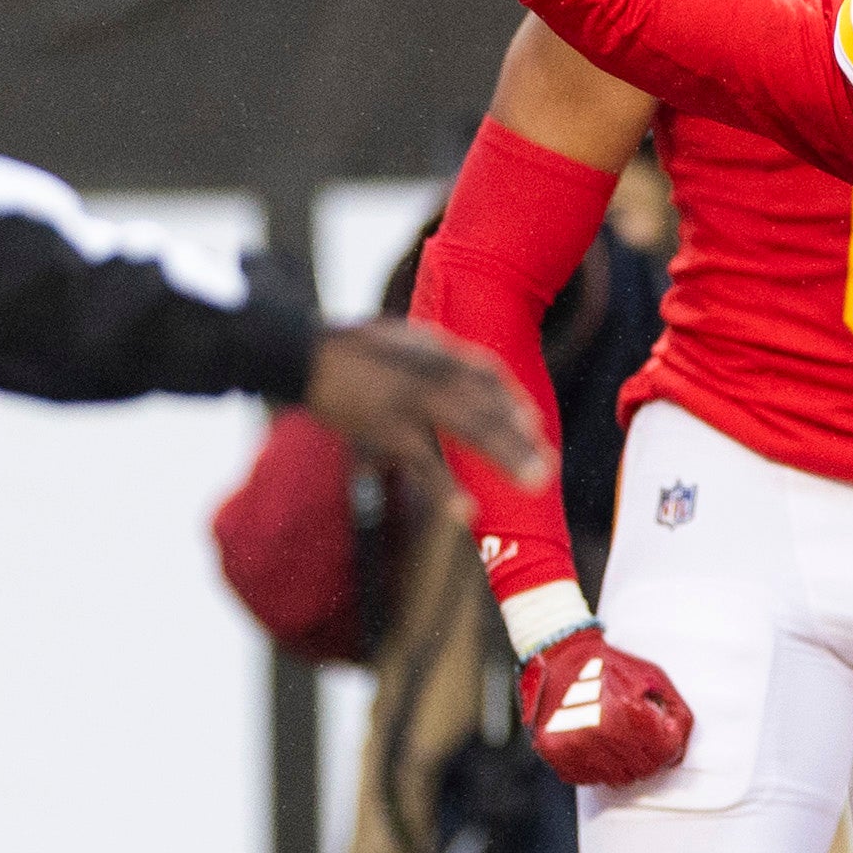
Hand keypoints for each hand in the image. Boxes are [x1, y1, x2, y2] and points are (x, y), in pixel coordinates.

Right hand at [307, 318, 546, 484]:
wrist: (302, 353)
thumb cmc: (355, 348)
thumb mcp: (404, 338)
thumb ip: (441, 356)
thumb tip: (480, 375)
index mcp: (438, 353)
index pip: (488, 374)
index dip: (512, 399)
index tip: (532, 422)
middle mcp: (434, 377)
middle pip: (490, 406)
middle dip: (522, 437)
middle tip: (550, 466)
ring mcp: (415, 405)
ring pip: (471, 432)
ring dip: (506, 458)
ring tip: (536, 484)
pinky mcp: (389, 431)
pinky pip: (426, 464)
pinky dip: (447, 490)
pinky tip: (468, 514)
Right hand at [518, 614, 695, 787]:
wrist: (559, 657)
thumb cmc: (608, 664)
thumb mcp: (652, 676)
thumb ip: (675, 710)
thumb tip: (680, 744)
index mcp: (623, 711)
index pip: (664, 752)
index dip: (671, 744)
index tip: (666, 733)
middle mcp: (595, 732)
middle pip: (643, 769)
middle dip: (651, 755)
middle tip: (644, 736)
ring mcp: (572, 745)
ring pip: (617, 779)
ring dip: (626, 764)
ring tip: (620, 738)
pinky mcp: (554, 753)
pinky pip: (589, 778)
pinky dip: (599, 768)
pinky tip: (599, 745)